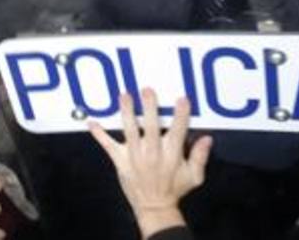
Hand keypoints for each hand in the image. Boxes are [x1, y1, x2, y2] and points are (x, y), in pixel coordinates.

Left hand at [88, 89, 212, 238]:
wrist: (154, 208)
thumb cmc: (175, 188)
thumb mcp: (194, 176)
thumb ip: (200, 157)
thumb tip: (207, 138)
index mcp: (172, 156)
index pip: (178, 132)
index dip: (180, 116)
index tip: (182, 99)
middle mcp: (152, 155)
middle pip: (151, 128)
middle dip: (150, 109)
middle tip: (147, 90)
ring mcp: (134, 158)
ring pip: (130, 132)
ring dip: (127, 113)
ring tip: (124, 96)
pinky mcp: (121, 162)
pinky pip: (108, 146)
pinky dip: (99, 134)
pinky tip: (91, 122)